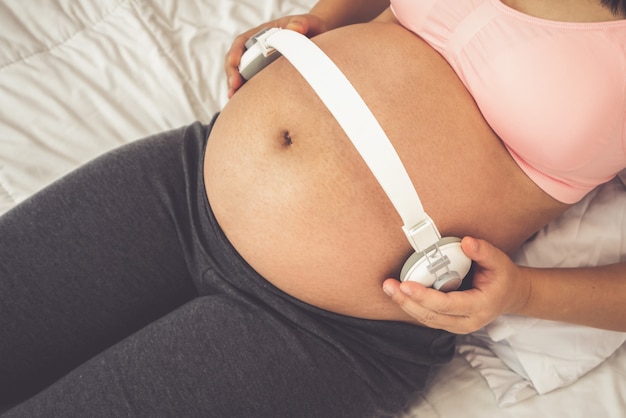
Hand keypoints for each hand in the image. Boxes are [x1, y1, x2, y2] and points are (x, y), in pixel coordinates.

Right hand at [225, 14, 329, 97]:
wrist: (318, 38)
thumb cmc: (310, 29)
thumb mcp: (308, 23)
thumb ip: (302, 23)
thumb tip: (294, 28)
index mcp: (262, 34)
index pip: (242, 42)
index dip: (235, 52)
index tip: (234, 62)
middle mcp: (257, 49)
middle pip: (236, 61)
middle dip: (232, 74)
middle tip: (234, 86)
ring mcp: (260, 64)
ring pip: (241, 75)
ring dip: (235, 87)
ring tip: (234, 98)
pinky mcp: (266, 76)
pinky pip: (253, 85)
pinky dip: (247, 94)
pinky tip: (246, 106)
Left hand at [382, 237, 531, 333]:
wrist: (511, 295)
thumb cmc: (503, 278)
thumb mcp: (499, 261)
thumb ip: (483, 251)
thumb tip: (466, 242)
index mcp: (480, 306)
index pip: (446, 305)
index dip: (424, 296)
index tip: (406, 285)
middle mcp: (468, 321)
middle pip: (431, 316)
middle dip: (407, 302)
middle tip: (389, 286)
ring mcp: (458, 325)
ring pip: (427, 320)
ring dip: (406, 305)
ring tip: (389, 288)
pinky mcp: (450, 323)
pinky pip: (428, 317)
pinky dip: (412, 306)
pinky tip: (399, 293)